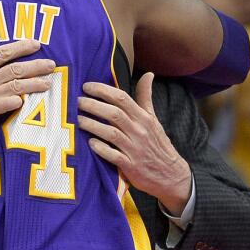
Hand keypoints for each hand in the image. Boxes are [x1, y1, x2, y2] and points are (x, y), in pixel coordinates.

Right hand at [0, 28, 55, 154]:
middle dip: (37, 66)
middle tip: (53, 64)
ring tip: (49, 83)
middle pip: (16, 69)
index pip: (4, 53)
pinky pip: (6, 106)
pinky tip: (28, 101)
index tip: (36, 44)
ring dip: (34, 84)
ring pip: (16, 87)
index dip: (22, 47)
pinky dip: (18, 102)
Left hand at [77, 72, 191, 214]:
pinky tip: (90, 142)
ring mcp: (135, 149)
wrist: (171, 175)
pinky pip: (113, 155)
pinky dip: (101, 148)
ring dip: (93, 125)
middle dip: (93, 105)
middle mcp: (139, 131)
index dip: (103, 90)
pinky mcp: (131, 166)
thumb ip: (146, 97)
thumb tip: (148, 74)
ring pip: (111, 133)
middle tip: (78, 101)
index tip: (86, 86)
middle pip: (114, 114)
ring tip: (79, 120)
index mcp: (144, 118)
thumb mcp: (154, 119)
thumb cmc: (157, 144)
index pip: (122, 98)